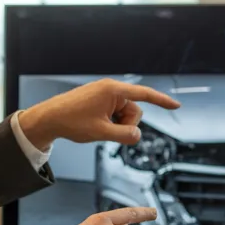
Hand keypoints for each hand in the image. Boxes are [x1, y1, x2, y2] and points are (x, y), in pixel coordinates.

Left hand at [17, 79, 180, 149]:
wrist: (49, 118)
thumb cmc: (71, 121)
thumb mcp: (101, 132)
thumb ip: (124, 135)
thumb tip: (138, 135)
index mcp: (113, 90)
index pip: (144, 94)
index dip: (162, 101)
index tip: (176, 105)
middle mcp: (110, 89)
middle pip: (134, 110)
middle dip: (127, 124)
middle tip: (109, 131)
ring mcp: (104, 94)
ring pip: (125, 114)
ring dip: (118, 125)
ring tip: (99, 128)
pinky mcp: (100, 100)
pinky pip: (115, 113)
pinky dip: (111, 122)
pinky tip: (97, 125)